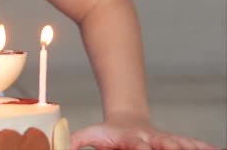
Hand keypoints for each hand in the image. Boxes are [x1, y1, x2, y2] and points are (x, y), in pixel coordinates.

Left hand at [70, 118, 217, 149]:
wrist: (126, 119)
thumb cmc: (106, 135)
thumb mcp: (90, 136)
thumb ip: (76, 141)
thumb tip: (60, 147)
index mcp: (132, 140)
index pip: (138, 146)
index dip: (141, 148)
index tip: (144, 149)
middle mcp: (152, 140)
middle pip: (166, 145)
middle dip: (173, 149)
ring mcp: (166, 140)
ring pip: (183, 144)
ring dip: (192, 148)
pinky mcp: (176, 142)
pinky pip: (194, 145)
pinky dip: (205, 147)